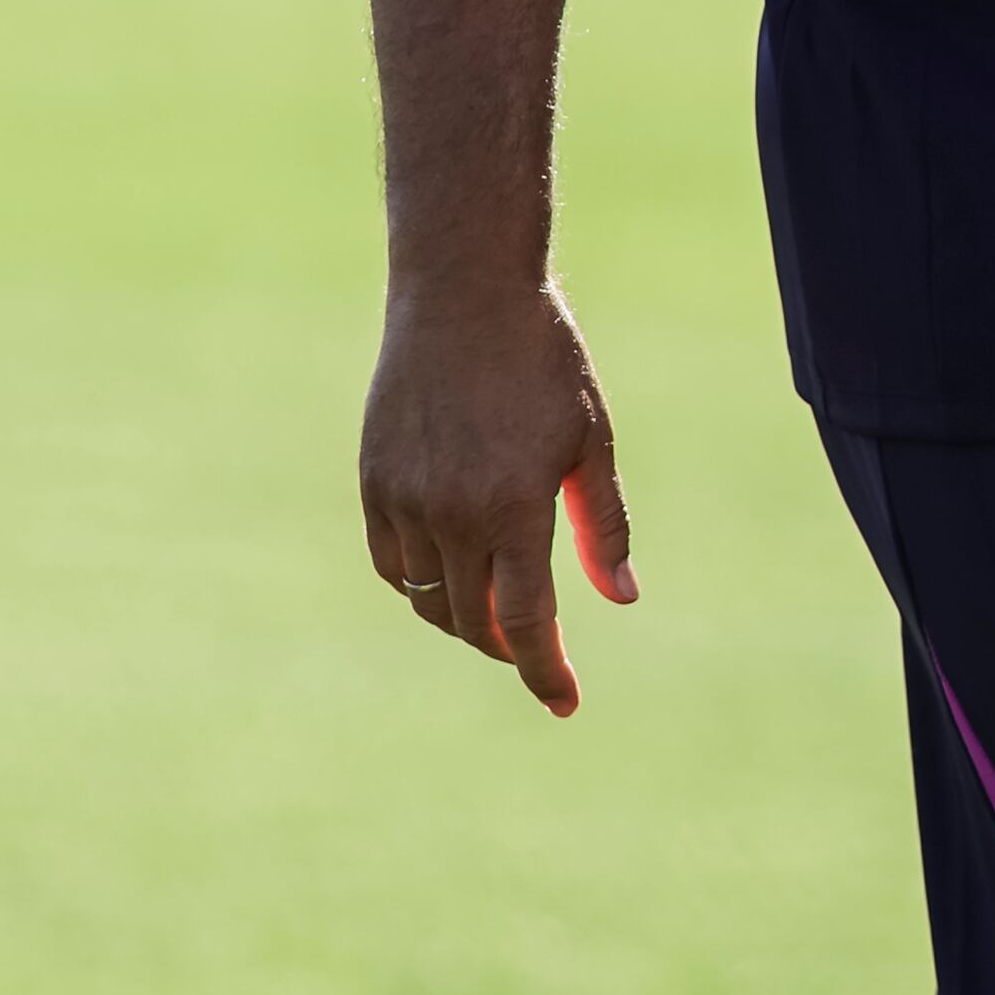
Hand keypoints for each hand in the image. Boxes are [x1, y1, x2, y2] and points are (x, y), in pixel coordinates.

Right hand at [359, 282, 637, 714]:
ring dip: (463, 618)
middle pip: (473, 620)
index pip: (527, 622)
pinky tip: (448, 576)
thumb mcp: (589, 439)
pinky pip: (390, 562)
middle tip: (538, 651)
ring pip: (428, 599)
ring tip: (496, 612)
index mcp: (514, 506)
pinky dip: (418, 584)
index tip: (564, 702)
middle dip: (508, 648)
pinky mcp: (373, 480)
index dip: (544, 671)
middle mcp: (451, 512)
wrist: (463, 292)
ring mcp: (403, 498)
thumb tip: (622, 597)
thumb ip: (603, 524)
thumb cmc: (542, 360)